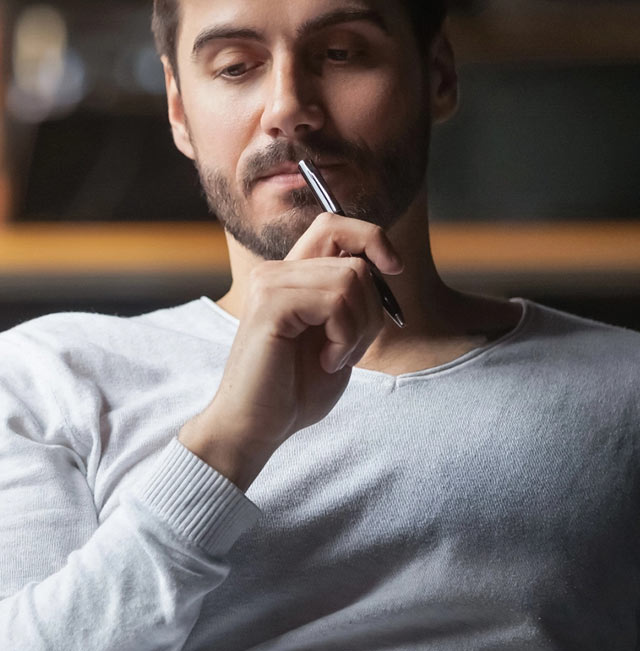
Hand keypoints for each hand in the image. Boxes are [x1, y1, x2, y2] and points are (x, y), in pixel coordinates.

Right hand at [179, 212, 402, 490]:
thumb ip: (351, 300)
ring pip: (351, 280)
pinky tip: (327, 361)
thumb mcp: (336, 336)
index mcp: (290, 277)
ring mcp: (269, 285)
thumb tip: (384, 267)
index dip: (372, 237)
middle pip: (354, 257)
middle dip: (372, 307)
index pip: (334, 224)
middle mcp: (276, 272)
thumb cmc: (294, 389)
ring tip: (335, 357)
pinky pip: (336, 301)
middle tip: (350, 346)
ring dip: (358, 328)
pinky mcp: (270, 305)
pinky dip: (345, 337)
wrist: (257, 426)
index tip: (393, 270)